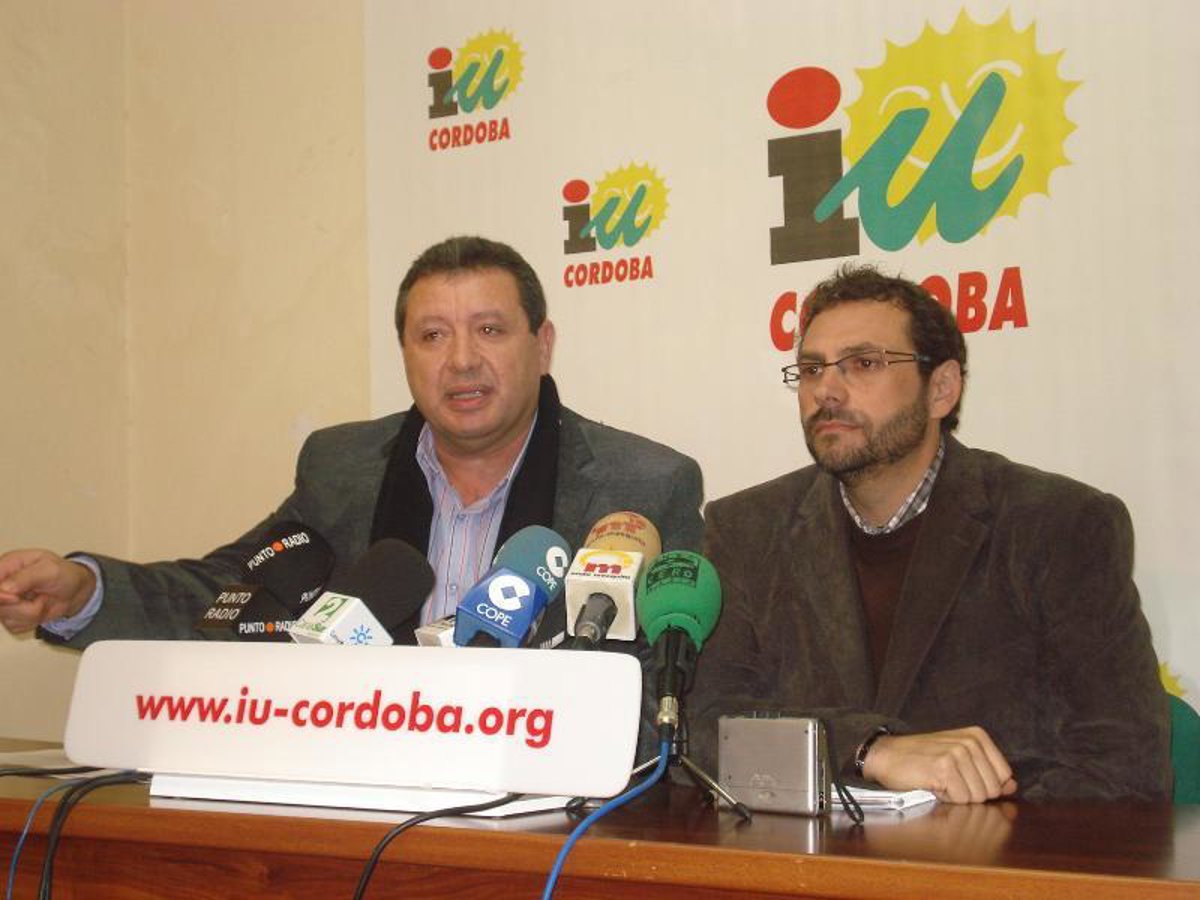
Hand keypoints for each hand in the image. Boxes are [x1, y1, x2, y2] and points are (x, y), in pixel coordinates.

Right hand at [0, 549, 95, 633]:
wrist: (75, 592)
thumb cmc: (63, 575)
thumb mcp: (49, 570)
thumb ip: (25, 577)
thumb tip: (4, 589)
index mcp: (7, 565)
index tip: (14, 598)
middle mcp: (1, 583)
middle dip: (20, 606)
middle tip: (40, 598)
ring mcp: (3, 601)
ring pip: (5, 617)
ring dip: (30, 613)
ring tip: (43, 600)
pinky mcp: (10, 616)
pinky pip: (13, 626)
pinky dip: (31, 621)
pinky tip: (40, 609)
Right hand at [863, 726, 1017, 803]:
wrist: (887, 755)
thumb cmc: (923, 759)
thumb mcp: (959, 759)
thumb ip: (988, 772)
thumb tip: (1012, 786)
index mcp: (977, 736)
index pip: (1004, 776)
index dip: (984, 786)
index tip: (963, 778)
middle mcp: (970, 742)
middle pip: (992, 789)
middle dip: (971, 793)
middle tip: (948, 779)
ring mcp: (957, 753)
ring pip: (977, 797)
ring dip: (957, 796)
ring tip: (940, 781)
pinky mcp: (944, 768)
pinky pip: (959, 799)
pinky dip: (945, 798)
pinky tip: (932, 784)